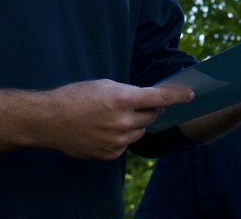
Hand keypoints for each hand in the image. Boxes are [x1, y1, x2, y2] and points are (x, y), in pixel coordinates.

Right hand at [42, 80, 193, 159]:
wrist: (50, 120)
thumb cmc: (76, 96)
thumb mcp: (105, 85)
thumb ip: (129, 92)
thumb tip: (146, 99)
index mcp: (123, 99)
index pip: (160, 98)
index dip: (177, 96)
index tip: (189, 95)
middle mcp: (124, 122)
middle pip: (152, 116)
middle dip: (151, 108)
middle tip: (141, 103)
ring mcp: (118, 140)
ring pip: (141, 131)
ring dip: (136, 123)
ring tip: (116, 117)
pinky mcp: (111, 154)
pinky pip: (126, 144)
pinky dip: (122, 137)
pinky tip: (105, 129)